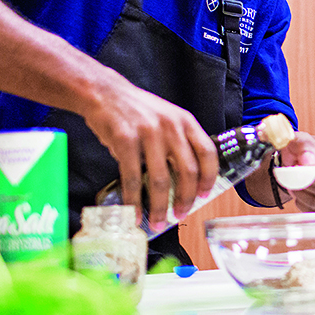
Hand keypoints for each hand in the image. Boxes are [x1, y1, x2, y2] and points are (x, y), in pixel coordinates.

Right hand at [83, 74, 217, 232]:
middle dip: (185, 198)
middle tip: (181, 214)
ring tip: (157, 221)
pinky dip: (134, 200)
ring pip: (160, 179)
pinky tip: (134, 212)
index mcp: (185, 121)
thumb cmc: (137, 111)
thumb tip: (188, 180)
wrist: (104, 93)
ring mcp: (148, 133)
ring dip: (159, 206)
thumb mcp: (167, 118)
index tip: (205, 195)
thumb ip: (179, 142)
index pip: (207, 152)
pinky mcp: (125, 140)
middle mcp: (170, 126)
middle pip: (187, 171)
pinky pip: (131, 178)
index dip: (209, 177)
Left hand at [280, 133, 314, 210]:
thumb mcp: (300, 140)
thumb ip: (303, 146)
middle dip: (301, 186)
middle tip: (290, 177)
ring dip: (300, 196)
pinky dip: (304, 206)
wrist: (304, 164)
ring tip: (296, 184)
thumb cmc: (305, 151)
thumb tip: (308, 162)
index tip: (296, 173)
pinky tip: (303, 195)